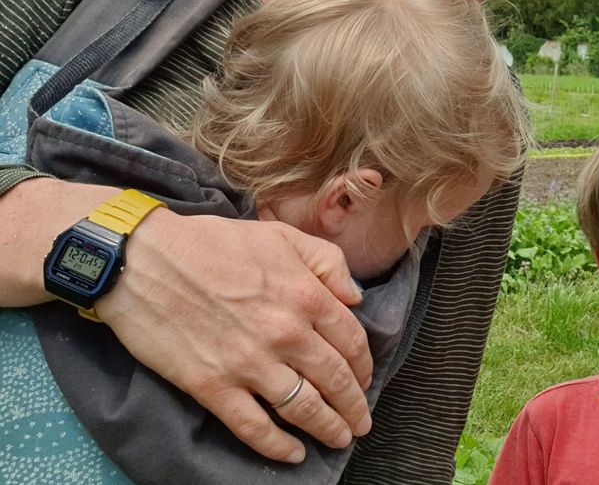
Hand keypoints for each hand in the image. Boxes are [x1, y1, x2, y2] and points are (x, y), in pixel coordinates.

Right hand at [95, 209, 373, 462]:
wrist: (143, 259)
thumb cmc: (212, 242)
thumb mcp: (281, 235)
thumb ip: (327, 262)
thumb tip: (354, 297)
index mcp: (305, 294)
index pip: (351, 341)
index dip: (363, 365)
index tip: (365, 378)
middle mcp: (285, 333)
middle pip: (334, 379)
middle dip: (353, 405)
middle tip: (361, 421)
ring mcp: (249, 363)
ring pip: (303, 408)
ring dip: (328, 428)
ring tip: (339, 439)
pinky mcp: (212, 386)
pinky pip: (253, 426)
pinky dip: (277, 447)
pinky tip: (293, 455)